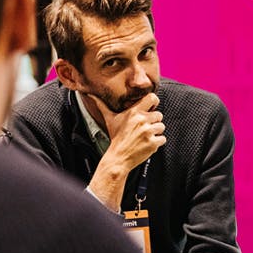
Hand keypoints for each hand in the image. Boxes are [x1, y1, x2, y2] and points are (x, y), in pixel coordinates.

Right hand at [87, 93, 164, 210]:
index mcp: (134, 112)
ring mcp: (148, 132)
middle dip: (154, 121)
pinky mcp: (153, 143)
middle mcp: (142, 120)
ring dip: (155, 132)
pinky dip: (157, 142)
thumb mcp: (110, 119)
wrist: (118, 157)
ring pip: (161, 127)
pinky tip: (147, 143)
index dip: (154, 102)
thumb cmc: (115, 137)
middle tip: (144, 128)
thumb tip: (90, 95)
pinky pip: (163, 138)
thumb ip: (102, 106)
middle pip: (159, 115)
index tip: (151, 108)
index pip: (153, 98)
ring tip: (144, 136)